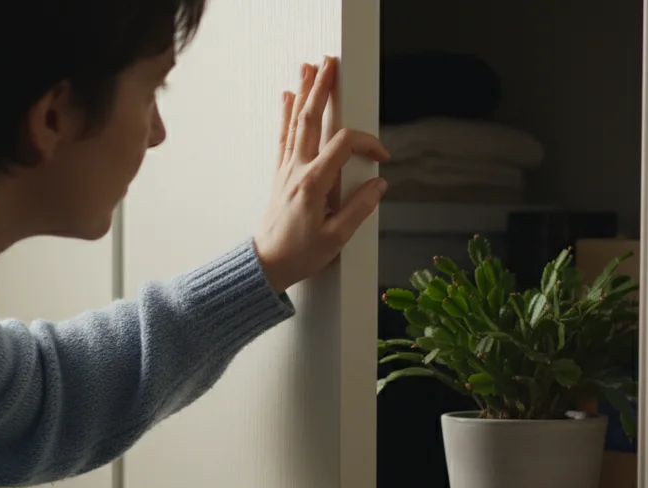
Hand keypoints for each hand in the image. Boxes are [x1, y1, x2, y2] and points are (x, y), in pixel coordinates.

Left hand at [254, 56, 390, 292]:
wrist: (266, 265)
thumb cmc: (299, 254)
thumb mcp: (337, 237)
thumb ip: (360, 208)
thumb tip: (379, 185)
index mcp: (313, 183)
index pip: (344, 146)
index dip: (368, 144)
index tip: (382, 158)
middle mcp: (296, 170)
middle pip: (311, 119)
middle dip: (322, 88)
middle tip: (330, 63)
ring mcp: (286, 170)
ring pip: (295, 122)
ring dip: (303, 92)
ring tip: (309, 67)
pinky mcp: (281, 174)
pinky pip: (284, 136)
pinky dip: (287, 114)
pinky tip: (288, 97)